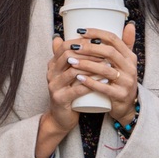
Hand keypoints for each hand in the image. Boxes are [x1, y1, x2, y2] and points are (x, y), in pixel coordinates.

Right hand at [34, 20, 137, 157]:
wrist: (61, 118)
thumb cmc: (70, 93)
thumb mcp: (70, 74)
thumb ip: (73, 57)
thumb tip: (82, 39)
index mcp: (53, 64)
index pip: (65, 46)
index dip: (81, 42)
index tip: (99, 42)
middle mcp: (51, 73)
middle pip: (68, 56)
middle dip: (89, 53)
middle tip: (106, 52)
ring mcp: (54, 86)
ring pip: (73, 71)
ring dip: (92, 67)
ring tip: (108, 65)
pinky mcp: (60, 99)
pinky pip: (76, 89)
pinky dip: (91, 84)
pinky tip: (103, 81)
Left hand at [67, 21, 137, 122]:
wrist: (127, 106)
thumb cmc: (122, 80)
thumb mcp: (126, 62)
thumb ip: (126, 43)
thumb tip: (129, 24)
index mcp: (130, 57)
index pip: (114, 39)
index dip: (97, 33)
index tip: (81, 31)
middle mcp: (130, 68)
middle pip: (109, 52)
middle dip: (90, 47)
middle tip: (74, 46)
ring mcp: (126, 82)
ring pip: (105, 70)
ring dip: (86, 64)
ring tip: (72, 61)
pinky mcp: (120, 96)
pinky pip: (104, 88)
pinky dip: (91, 82)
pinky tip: (79, 78)